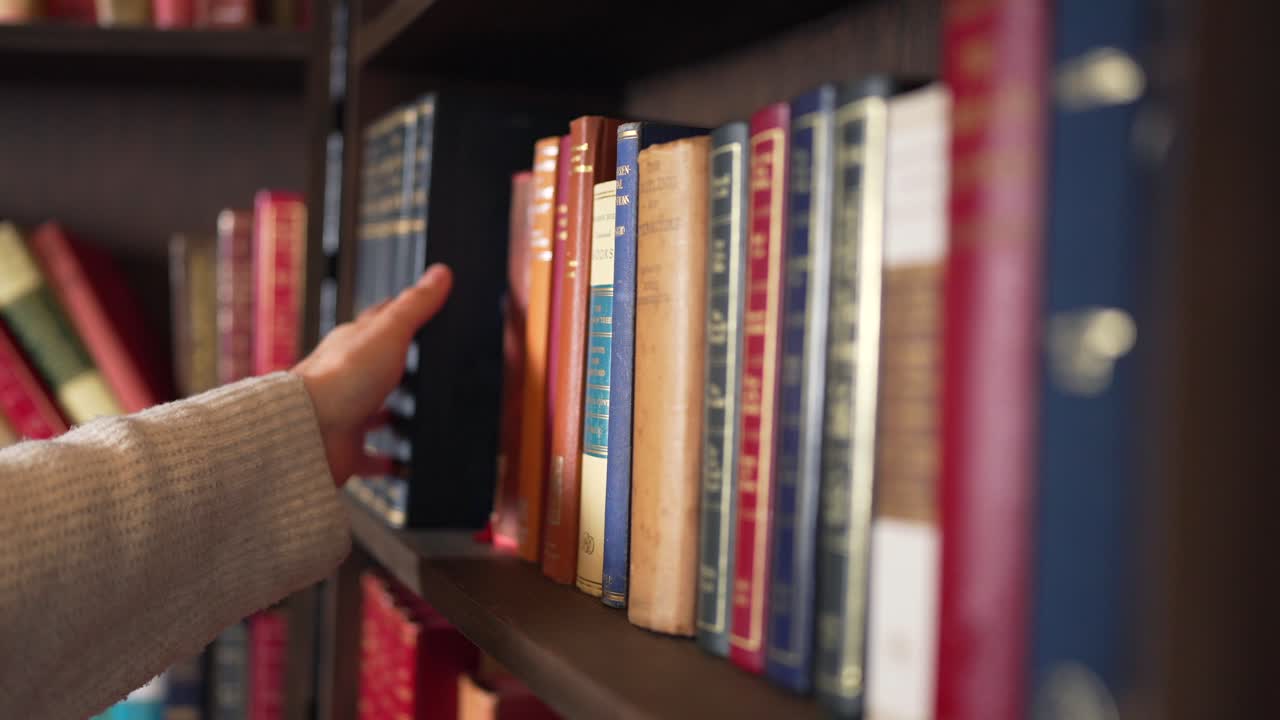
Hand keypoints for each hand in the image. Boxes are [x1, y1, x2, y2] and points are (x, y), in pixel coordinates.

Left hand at [294, 264, 452, 485]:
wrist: (308, 432)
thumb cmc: (340, 379)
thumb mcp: (389, 332)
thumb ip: (416, 305)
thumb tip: (440, 272)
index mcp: (355, 344)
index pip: (380, 322)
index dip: (403, 315)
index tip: (426, 310)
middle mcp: (350, 378)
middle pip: (379, 367)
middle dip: (403, 369)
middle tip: (431, 369)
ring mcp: (348, 413)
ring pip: (376, 412)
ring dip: (397, 415)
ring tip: (424, 417)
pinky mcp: (349, 449)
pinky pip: (373, 457)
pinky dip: (392, 463)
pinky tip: (408, 465)